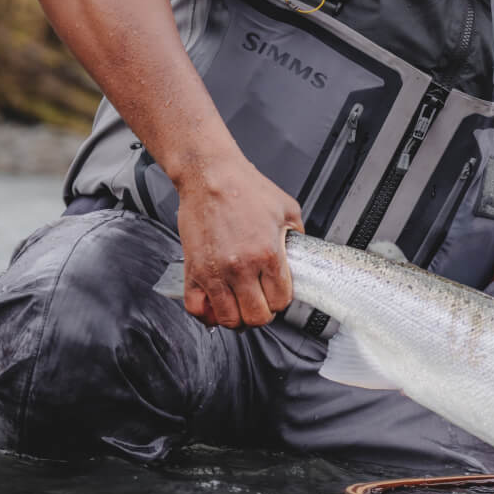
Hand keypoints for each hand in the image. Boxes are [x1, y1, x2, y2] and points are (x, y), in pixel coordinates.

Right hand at [175, 153, 303, 328]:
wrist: (210, 175)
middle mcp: (240, 267)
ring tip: (241, 306)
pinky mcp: (193, 271)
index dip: (281, 300)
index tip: (277, 294)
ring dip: (238, 317)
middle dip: (263, 314)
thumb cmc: (245, 188)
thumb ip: (297, 235)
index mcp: (267, 253)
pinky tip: (216, 306)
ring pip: (228, 319)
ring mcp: (214, 272)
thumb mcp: (287, 208)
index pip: (280, 300)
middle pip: (256, 317)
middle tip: (261, 303)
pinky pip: (197, 308)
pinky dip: (207, 315)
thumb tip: (300, 253)